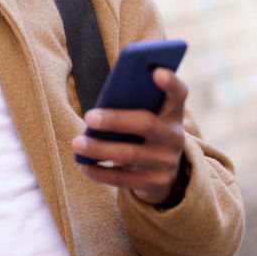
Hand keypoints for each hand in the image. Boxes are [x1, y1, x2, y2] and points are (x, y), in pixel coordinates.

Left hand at [72, 66, 187, 205]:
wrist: (163, 173)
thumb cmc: (144, 132)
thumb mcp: (147, 115)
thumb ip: (133, 102)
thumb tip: (104, 97)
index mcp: (172, 112)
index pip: (178, 93)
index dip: (170, 82)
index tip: (156, 71)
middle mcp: (174, 136)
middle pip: (146, 124)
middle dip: (115, 120)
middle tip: (88, 116)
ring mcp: (166, 162)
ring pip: (130, 154)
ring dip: (100, 148)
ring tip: (77, 142)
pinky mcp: (154, 183)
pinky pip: (123, 179)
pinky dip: (100, 172)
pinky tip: (83, 165)